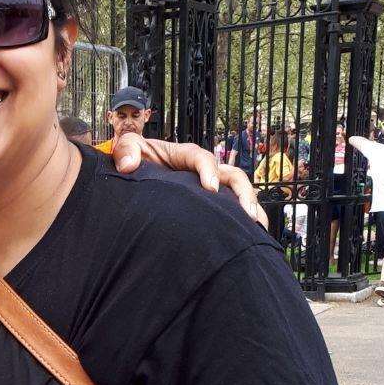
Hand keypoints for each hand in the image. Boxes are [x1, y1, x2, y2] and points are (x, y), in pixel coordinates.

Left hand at [111, 132, 269, 228]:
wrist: (133, 176)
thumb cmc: (132, 160)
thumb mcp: (127, 149)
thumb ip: (125, 151)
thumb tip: (127, 165)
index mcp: (184, 156)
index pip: (201, 158)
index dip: (208, 170)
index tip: (210, 188)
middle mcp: (203, 170)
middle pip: (231, 176)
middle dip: (242, 193)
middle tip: (247, 213)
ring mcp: (209, 185)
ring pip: (237, 192)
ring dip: (250, 207)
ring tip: (258, 226)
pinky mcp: (209, 202)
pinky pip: (231, 209)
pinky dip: (243, 220)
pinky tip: (252, 235)